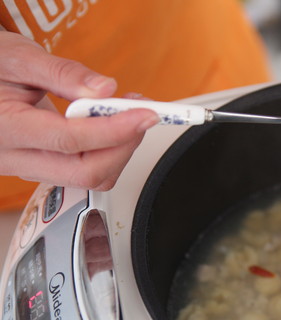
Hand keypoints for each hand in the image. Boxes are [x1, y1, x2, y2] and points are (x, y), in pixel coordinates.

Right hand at [0, 31, 159, 189]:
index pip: (69, 140)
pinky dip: (109, 153)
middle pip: (85, 173)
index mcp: (4, 127)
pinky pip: (84, 173)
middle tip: (142, 115)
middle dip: (124, 146)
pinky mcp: (42, 169)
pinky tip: (114, 127)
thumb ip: (63, 73)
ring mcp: (28, 169)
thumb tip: (105, 89)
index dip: (114, 130)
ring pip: (89, 178)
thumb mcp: (20, 57)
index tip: (144, 114)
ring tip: (128, 115)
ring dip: (120, 150)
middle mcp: (13, 158)